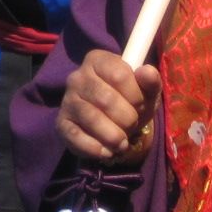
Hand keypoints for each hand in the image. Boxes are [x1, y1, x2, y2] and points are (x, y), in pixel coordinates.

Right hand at [57, 49, 160, 167]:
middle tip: (131, 125)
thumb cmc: (130, 102)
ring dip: (114, 136)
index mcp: (98, 60)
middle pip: (106, 99)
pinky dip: (97, 149)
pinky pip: (77, 137)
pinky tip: (107, 150)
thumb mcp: (146, 92)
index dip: (136, 95)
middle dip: (127, 118)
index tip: (140, 105)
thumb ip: (150, 81)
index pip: (119, 75)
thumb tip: (147, 72)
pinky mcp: (61, 123)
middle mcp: (78, 76)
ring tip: (122, 141)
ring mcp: (67, 100)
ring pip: (92, 119)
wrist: (114, 127)